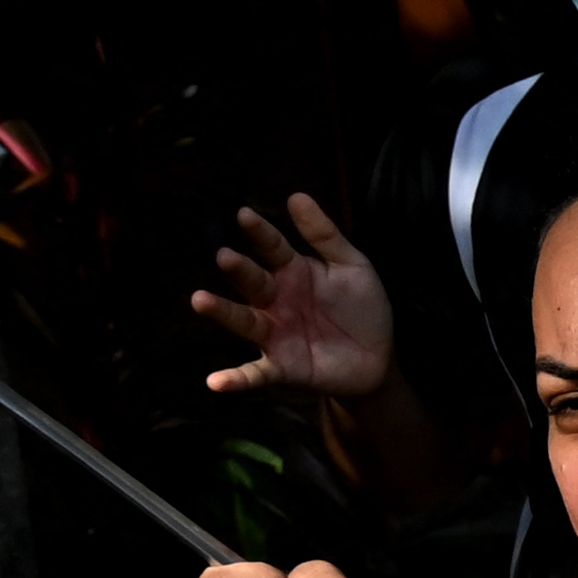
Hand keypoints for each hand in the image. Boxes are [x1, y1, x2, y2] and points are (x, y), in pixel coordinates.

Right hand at [191, 196, 394, 402]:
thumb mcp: (352, 267)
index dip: (260, 232)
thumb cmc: (361, 308)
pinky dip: (236, 379)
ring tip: (199, 300)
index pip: (271, 247)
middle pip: (252, 281)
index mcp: (291, 270)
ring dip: (222, 312)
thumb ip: (325, 236)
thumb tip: (296, 195)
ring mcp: (275, 332)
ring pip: (244, 320)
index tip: (245, 215)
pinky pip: (255, 373)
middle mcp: (275, 299)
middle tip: (225, 257)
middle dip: (239, 270)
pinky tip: (215, 382)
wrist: (379, 360)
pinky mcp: (282, 366)